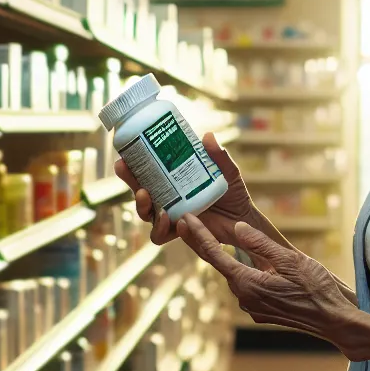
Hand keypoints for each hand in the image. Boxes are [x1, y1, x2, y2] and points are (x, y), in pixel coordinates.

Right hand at [116, 131, 268, 250]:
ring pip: (145, 213)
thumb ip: (219, 156)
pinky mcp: (178, 232)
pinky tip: (168, 217)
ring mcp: (172, 216)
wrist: (245, 220)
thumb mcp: (227, 171)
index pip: (148, 172)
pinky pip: (160, 234)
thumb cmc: (233, 193)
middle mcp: (169, 198)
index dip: (133, 164)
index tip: (124, 154)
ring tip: (146, 194)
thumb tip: (207, 136)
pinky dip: (160, 227)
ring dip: (140, 204)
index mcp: (175, 181)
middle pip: (140, 190)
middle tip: (125, 169)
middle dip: (129, 179)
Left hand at [176, 214, 362, 345]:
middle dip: (206, 244)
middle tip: (190, 222)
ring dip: (227, 259)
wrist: (333, 320)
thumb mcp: (290, 260)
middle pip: (220, 266)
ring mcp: (252, 307)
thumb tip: (236, 228)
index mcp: (247, 283)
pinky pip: (248, 286)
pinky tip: (247, 261)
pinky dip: (244, 272)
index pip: (214, 255)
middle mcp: (244, 298)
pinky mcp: (261, 312)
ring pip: (236, 276)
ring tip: (215, 237)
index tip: (185, 219)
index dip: (197, 235)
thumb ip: (260, 244)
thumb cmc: (316, 288)